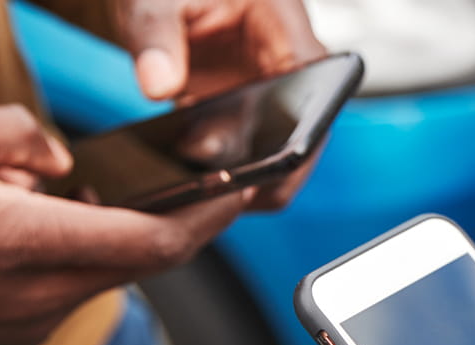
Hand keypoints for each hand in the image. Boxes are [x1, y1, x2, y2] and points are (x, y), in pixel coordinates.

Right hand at [0, 105, 249, 344]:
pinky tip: (58, 221)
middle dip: (184, 221)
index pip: (151, 241)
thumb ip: (14, 133)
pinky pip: (75, 289)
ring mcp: (33, 322)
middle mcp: (42, 295)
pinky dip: (84, 255)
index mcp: (27, 243)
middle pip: (145, 262)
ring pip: (109, 274)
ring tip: (103, 190)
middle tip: (209, 181)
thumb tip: (65, 160)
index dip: (207, 218)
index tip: (239, 189)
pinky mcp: (20, 334)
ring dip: (121, 234)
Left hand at [118, 0, 327, 209]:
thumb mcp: (156, 0)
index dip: (305, 133)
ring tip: (208, 193)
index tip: (274, 166)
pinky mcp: (240, 114)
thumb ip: (154, 36)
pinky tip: (193, 183)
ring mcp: (265, 93)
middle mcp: (285, 63)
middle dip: (275, 169)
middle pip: (306, 132)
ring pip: (276, 151)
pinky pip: (244, 154)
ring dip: (247, 176)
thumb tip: (158, 87)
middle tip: (233, 196)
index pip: (320, 86)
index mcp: (284, 24)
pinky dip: (223, 173)